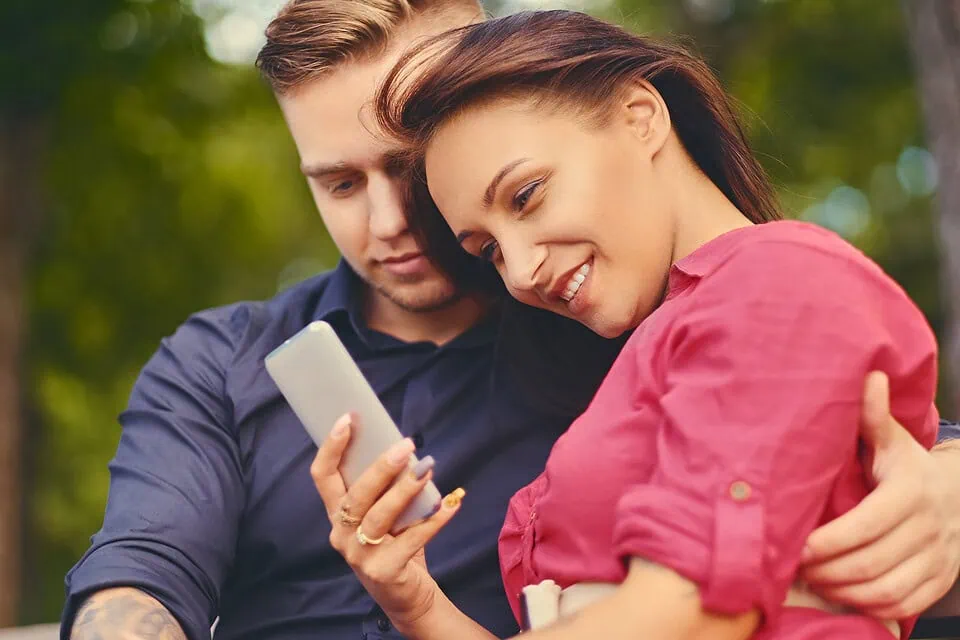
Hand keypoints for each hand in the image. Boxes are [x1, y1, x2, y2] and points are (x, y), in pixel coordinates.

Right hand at [310, 413, 464, 631]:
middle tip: (406, 445)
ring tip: (427, 469)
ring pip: (379, 516)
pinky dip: (434, 520)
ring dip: (405, 490)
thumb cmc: (395, 545)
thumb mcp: (383, 514)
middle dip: (380, 467)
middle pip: (355, 494)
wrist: (407, 597)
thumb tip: (405, 449)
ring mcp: (359, 555)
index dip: (331, 447)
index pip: (322, 477)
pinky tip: (451, 503)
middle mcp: (342, 533)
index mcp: (337, 514)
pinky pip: (411, 540)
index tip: (347, 418)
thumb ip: (384, 488)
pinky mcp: (384, 571)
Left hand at [800, 371, 959, 617]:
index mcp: (910, 492)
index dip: (828, 542)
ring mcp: (938, 559)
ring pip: (886, 590)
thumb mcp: (891, 439)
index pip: (866, 526)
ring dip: (843, 591)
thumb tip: (868, 376)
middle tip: (794, 567)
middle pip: (871, 563)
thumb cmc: (906, 465)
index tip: (796, 546)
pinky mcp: (939, 580)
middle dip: (827, 570)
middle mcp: (929, 528)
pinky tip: (843, 594)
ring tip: (812, 580)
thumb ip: (873, 415)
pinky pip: (904, 605)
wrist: (957, 495)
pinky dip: (870, 607)